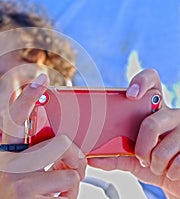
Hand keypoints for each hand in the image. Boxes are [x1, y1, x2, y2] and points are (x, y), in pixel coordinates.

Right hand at [0, 74, 86, 198]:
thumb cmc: (26, 196)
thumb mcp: (28, 173)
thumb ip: (41, 155)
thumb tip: (65, 142)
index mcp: (11, 153)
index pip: (16, 119)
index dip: (28, 98)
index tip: (41, 79)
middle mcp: (11, 164)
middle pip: (61, 141)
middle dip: (76, 155)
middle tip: (75, 166)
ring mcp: (20, 183)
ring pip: (71, 169)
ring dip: (72, 182)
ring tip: (58, 191)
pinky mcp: (31, 198)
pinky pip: (70, 189)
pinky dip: (70, 197)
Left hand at [88, 69, 179, 197]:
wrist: (174, 179)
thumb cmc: (151, 163)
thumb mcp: (130, 158)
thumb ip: (113, 156)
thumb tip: (91, 158)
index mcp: (152, 109)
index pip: (151, 81)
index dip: (141, 82)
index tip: (130, 96)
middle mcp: (170, 113)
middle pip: (150, 123)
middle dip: (142, 147)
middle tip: (141, 157)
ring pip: (162, 147)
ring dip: (154, 164)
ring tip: (155, 165)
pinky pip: (177, 162)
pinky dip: (168, 172)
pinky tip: (170, 170)